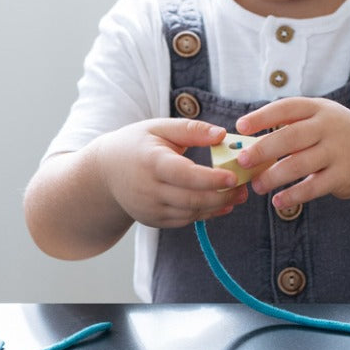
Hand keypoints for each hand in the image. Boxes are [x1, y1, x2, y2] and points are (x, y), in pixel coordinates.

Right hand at [96, 118, 248, 228]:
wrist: (105, 173)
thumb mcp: (159, 128)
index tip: (233, 176)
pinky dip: (206, 213)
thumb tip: (222, 134)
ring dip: (218, 206)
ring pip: (191, 212)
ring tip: (239, 194)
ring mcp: (150, 209)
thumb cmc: (136, 144)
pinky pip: (185, 220)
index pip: (184, 174)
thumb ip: (192, 129)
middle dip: (222, 195)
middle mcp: (148, 190)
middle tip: (245, 187)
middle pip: (191, 198)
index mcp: (151, 162)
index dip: (210, 178)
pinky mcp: (154, 221)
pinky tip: (222, 203)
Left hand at [234, 98, 349, 210]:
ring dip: (274, 176)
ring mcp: (338, 151)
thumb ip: (291, 128)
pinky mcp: (343, 175)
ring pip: (299, 164)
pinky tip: (278, 202)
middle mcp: (329, 127)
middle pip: (291, 137)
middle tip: (243, 161)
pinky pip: (313, 187)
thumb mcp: (319, 120)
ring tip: (258, 185)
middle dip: (263, 149)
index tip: (240, 126)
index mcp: (318, 109)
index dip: (262, 117)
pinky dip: (293, 195)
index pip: (286, 108)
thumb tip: (249, 146)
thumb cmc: (335, 135)